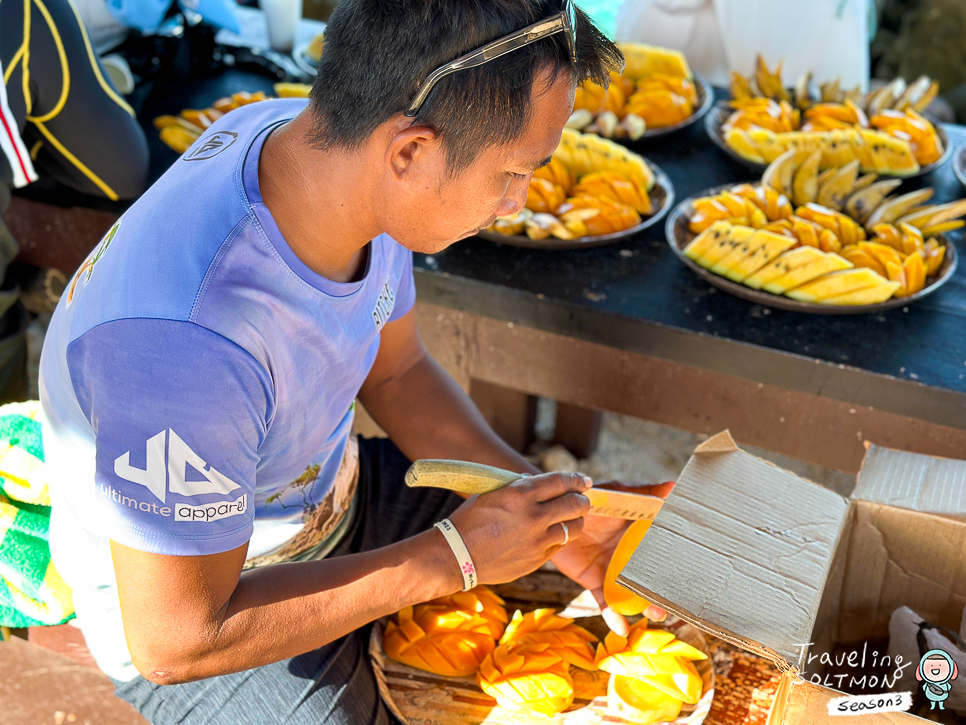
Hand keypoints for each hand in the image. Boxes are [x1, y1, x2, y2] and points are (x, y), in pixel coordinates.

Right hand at [445, 471, 591, 587]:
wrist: (457, 555)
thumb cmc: (471, 520)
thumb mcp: (494, 494)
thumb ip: (520, 488)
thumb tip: (541, 484)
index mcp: (520, 494)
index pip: (561, 481)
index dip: (576, 479)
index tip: (584, 480)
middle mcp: (533, 516)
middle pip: (574, 504)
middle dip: (582, 500)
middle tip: (582, 499)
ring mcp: (537, 541)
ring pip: (573, 528)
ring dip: (575, 521)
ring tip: (572, 518)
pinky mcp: (537, 560)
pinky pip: (559, 546)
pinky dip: (560, 538)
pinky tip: (554, 534)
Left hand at [551, 480, 673, 635]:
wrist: (554, 513)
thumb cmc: (590, 500)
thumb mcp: (618, 493)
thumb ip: (644, 492)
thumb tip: (673, 485)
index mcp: (640, 535)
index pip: (664, 550)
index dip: (679, 562)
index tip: (696, 573)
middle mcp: (630, 555)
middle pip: (652, 576)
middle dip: (665, 591)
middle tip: (678, 603)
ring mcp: (613, 569)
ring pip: (633, 592)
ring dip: (645, 606)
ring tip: (657, 615)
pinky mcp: (594, 581)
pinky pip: (604, 601)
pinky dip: (612, 615)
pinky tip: (621, 627)